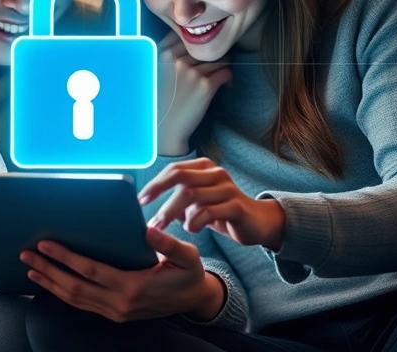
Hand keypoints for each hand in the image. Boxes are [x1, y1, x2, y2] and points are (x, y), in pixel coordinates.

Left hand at [20, 226, 224, 322]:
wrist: (194, 299)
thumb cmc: (188, 273)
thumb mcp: (187, 256)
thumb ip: (167, 244)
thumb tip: (148, 231)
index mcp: (134, 287)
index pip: (90, 271)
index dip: (65, 258)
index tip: (46, 244)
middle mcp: (120, 303)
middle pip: (74, 287)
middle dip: (48, 270)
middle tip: (26, 254)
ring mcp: (115, 312)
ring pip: (74, 299)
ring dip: (50, 283)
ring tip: (31, 268)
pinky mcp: (114, 314)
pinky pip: (82, 304)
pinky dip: (62, 293)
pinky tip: (50, 282)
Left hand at [139, 157, 285, 250]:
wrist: (256, 222)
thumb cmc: (220, 212)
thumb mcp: (197, 204)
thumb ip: (178, 200)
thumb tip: (148, 205)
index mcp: (204, 168)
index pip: (174, 170)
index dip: (155, 184)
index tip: (140, 200)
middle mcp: (215, 173)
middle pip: (180, 177)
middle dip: (160, 195)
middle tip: (150, 216)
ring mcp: (227, 187)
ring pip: (192, 194)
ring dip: (173, 212)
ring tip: (164, 227)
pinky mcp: (237, 205)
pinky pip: (209, 211)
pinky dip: (194, 221)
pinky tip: (190, 229)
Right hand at [156, 32, 231, 155]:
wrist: (164, 130)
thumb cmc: (159, 102)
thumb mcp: (154, 73)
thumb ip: (166, 56)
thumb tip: (186, 43)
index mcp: (162, 55)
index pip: (187, 36)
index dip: (196, 44)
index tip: (200, 53)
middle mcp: (177, 60)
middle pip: (205, 47)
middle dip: (212, 56)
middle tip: (214, 67)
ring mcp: (192, 72)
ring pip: (219, 58)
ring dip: (222, 67)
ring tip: (219, 78)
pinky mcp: (206, 86)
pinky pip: (226, 72)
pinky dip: (228, 79)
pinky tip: (224, 86)